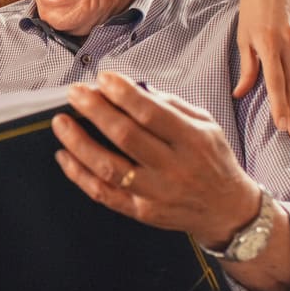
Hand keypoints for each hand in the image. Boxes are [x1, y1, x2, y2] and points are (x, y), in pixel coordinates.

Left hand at [51, 72, 258, 248]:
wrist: (228, 211)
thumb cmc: (213, 161)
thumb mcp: (206, 125)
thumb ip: (171, 105)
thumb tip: (134, 87)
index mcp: (193, 141)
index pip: (152, 114)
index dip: (123, 93)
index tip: (102, 78)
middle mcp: (174, 168)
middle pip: (126, 137)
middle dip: (95, 111)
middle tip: (75, 94)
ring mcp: (156, 193)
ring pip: (109, 167)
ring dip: (79, 143)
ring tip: (61, 123)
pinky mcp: (142, 211)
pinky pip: (103, 193)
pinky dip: (79, 174)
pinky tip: (65, 156)